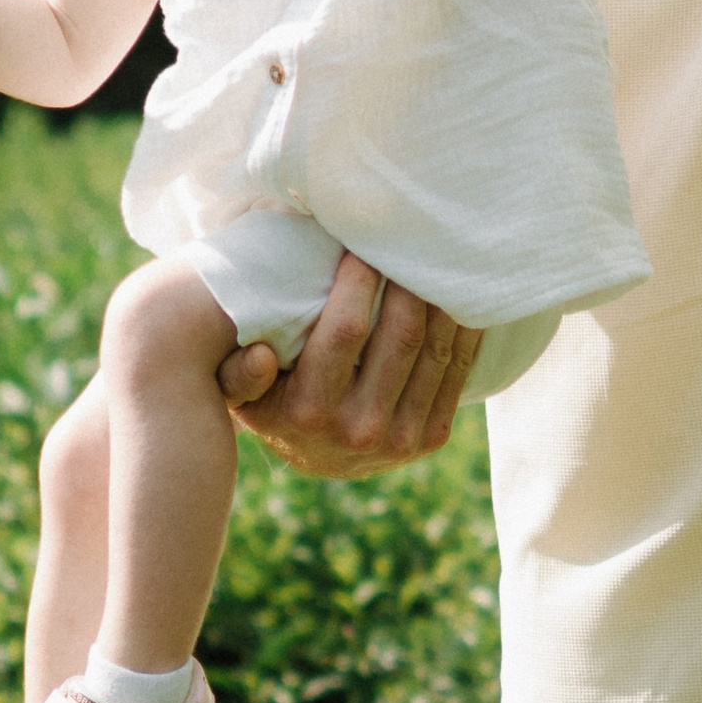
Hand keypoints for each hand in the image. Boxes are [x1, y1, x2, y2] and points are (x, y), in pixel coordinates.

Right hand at [216, 253, 481, 475]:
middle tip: (408, 243)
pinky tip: (460, 296)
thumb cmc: (275, 402)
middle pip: (401, 336)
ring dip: (440, 299)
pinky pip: (457, 372)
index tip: (363, 245)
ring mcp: (400, 439)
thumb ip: (238, 373)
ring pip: (435, 350)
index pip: (346, 330)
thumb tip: (259, 353)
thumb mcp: (243, 393)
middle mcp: (358, 430)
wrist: (317, 459)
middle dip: (407, 280)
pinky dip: (463, 330)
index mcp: (309, 412)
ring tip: (434, 260)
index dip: (360, 280)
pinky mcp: (430, 439)